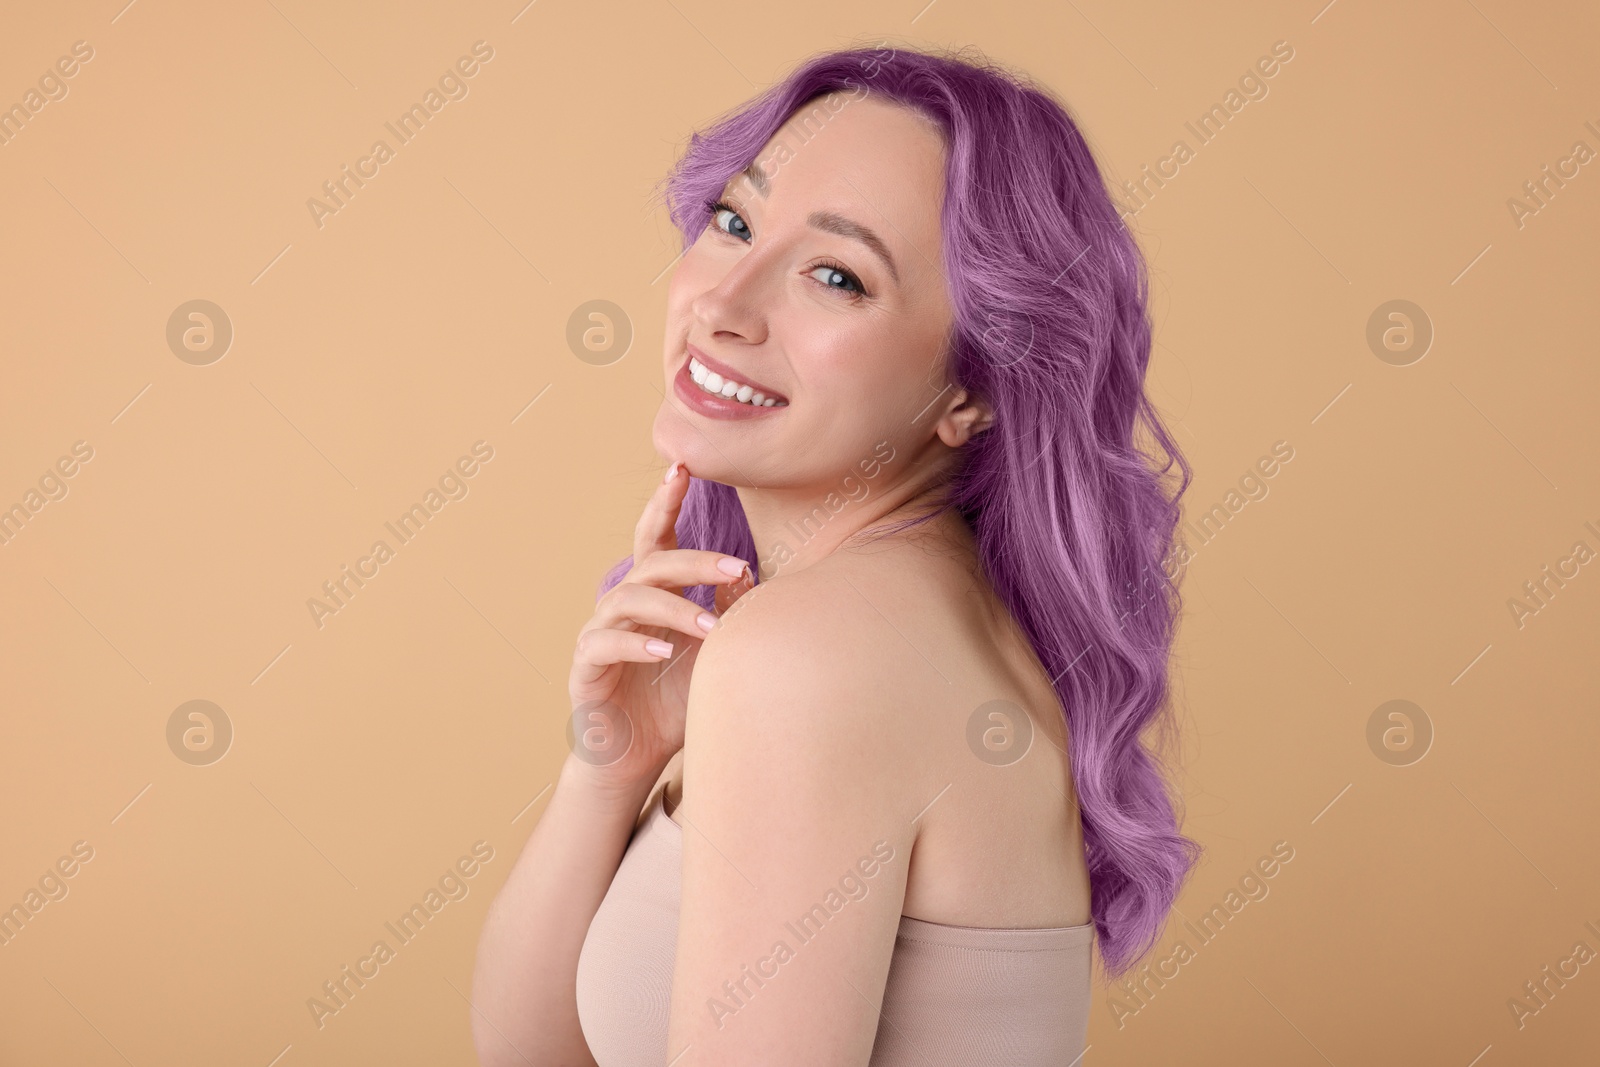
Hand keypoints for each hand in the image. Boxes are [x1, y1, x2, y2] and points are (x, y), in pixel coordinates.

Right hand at [566, 461, 754, 792]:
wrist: (638, 755)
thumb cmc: (677, 697)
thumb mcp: (712, 651)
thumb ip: (728, 611)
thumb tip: (747, 575)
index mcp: (652, 593)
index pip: (656, 538)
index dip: (665, 502)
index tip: (684, 466)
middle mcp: (623, 605)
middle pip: (651, 563)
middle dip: (694, 560)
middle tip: (737, 566)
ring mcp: (600, 633)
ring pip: (629, 600)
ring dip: (675, 608)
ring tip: (712, 626)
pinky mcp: (586, 668)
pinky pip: (604, 644)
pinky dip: (636, 644)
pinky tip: (664, 652)